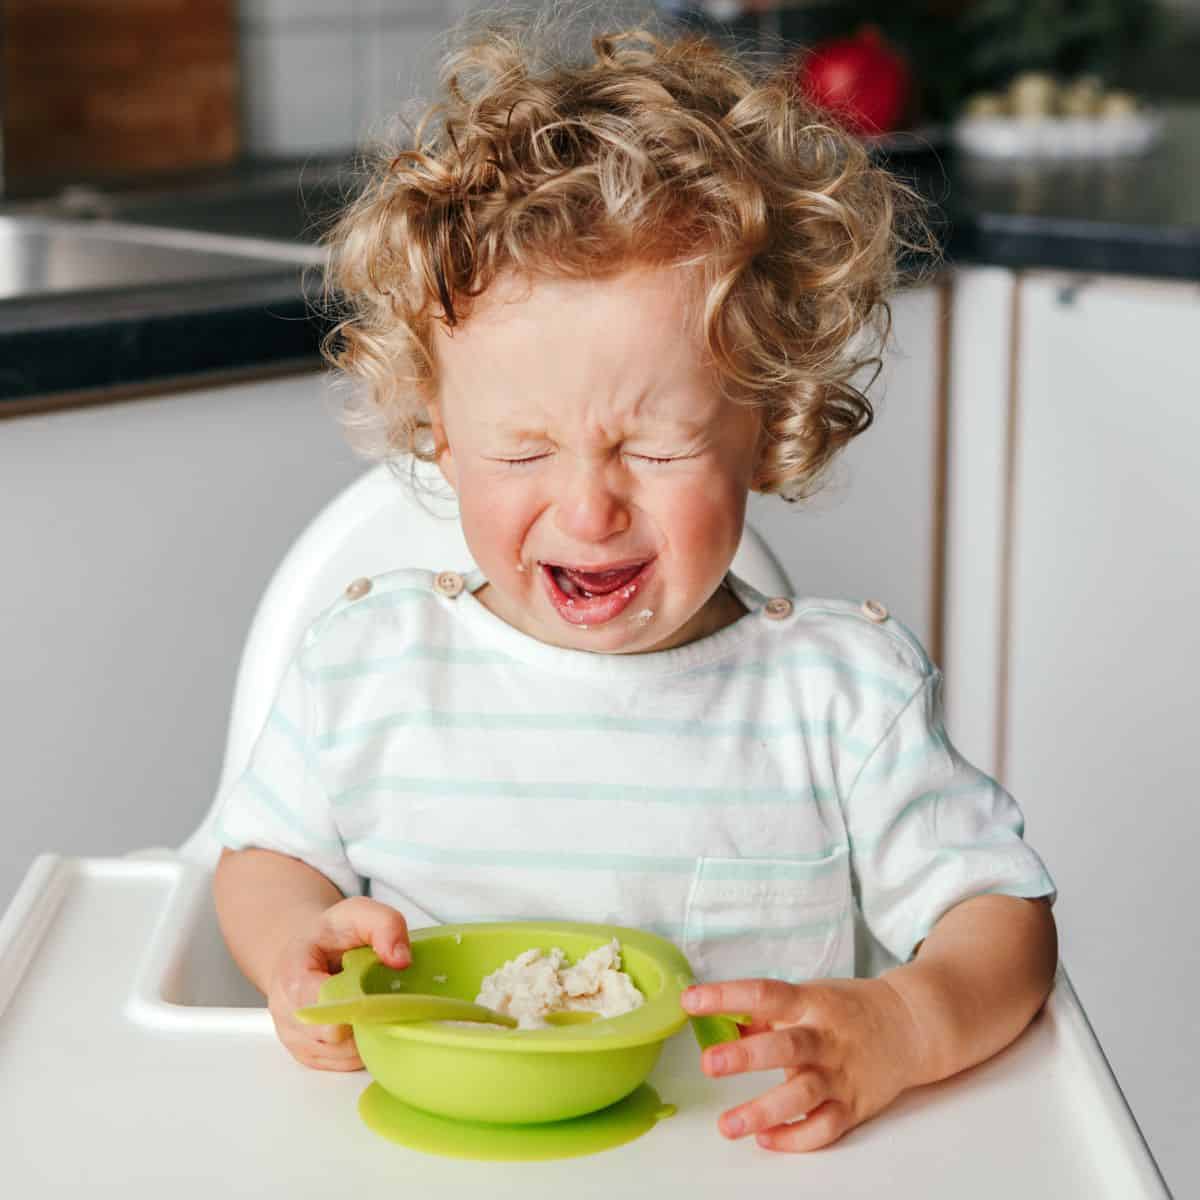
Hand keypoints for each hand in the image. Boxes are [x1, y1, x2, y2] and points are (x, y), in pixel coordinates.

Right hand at [267, 897, 411, 1070]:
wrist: (306, 948)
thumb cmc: (331, 934)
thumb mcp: (358, 913)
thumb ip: (384, 925)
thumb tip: (402, 960)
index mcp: (293, 980)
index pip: (327, 1009)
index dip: (359, 1004)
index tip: (381, 992)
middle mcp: (289, 1017)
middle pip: (337, 1039)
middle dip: (368, 1020)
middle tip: (385, 997)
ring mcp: (298, 1041)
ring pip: (343, 1056)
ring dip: (367, 1035)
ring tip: (375, 1005)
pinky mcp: (310, 1056)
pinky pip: (343, 1065)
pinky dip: (362, 1047)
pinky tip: (367, 1021)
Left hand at [681, 976, 922, 1151]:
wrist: (910, 1026)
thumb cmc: (847, 1009)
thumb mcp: (808, 997)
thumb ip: (765, 1014)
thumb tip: (721, 1025)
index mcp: (811, 1002)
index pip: (765, 994)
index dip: (727, 996)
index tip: (690, 999)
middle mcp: (826, 1038)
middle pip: (786, 1047)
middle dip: (747, 1056)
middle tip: (710, 1062)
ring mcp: (842, 1074)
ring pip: (803, 1096)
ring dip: (764, 1110)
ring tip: (727, 1125)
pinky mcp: (854, 1106)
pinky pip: (823, 1128)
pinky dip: (795, 1138)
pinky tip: (765, 1139)